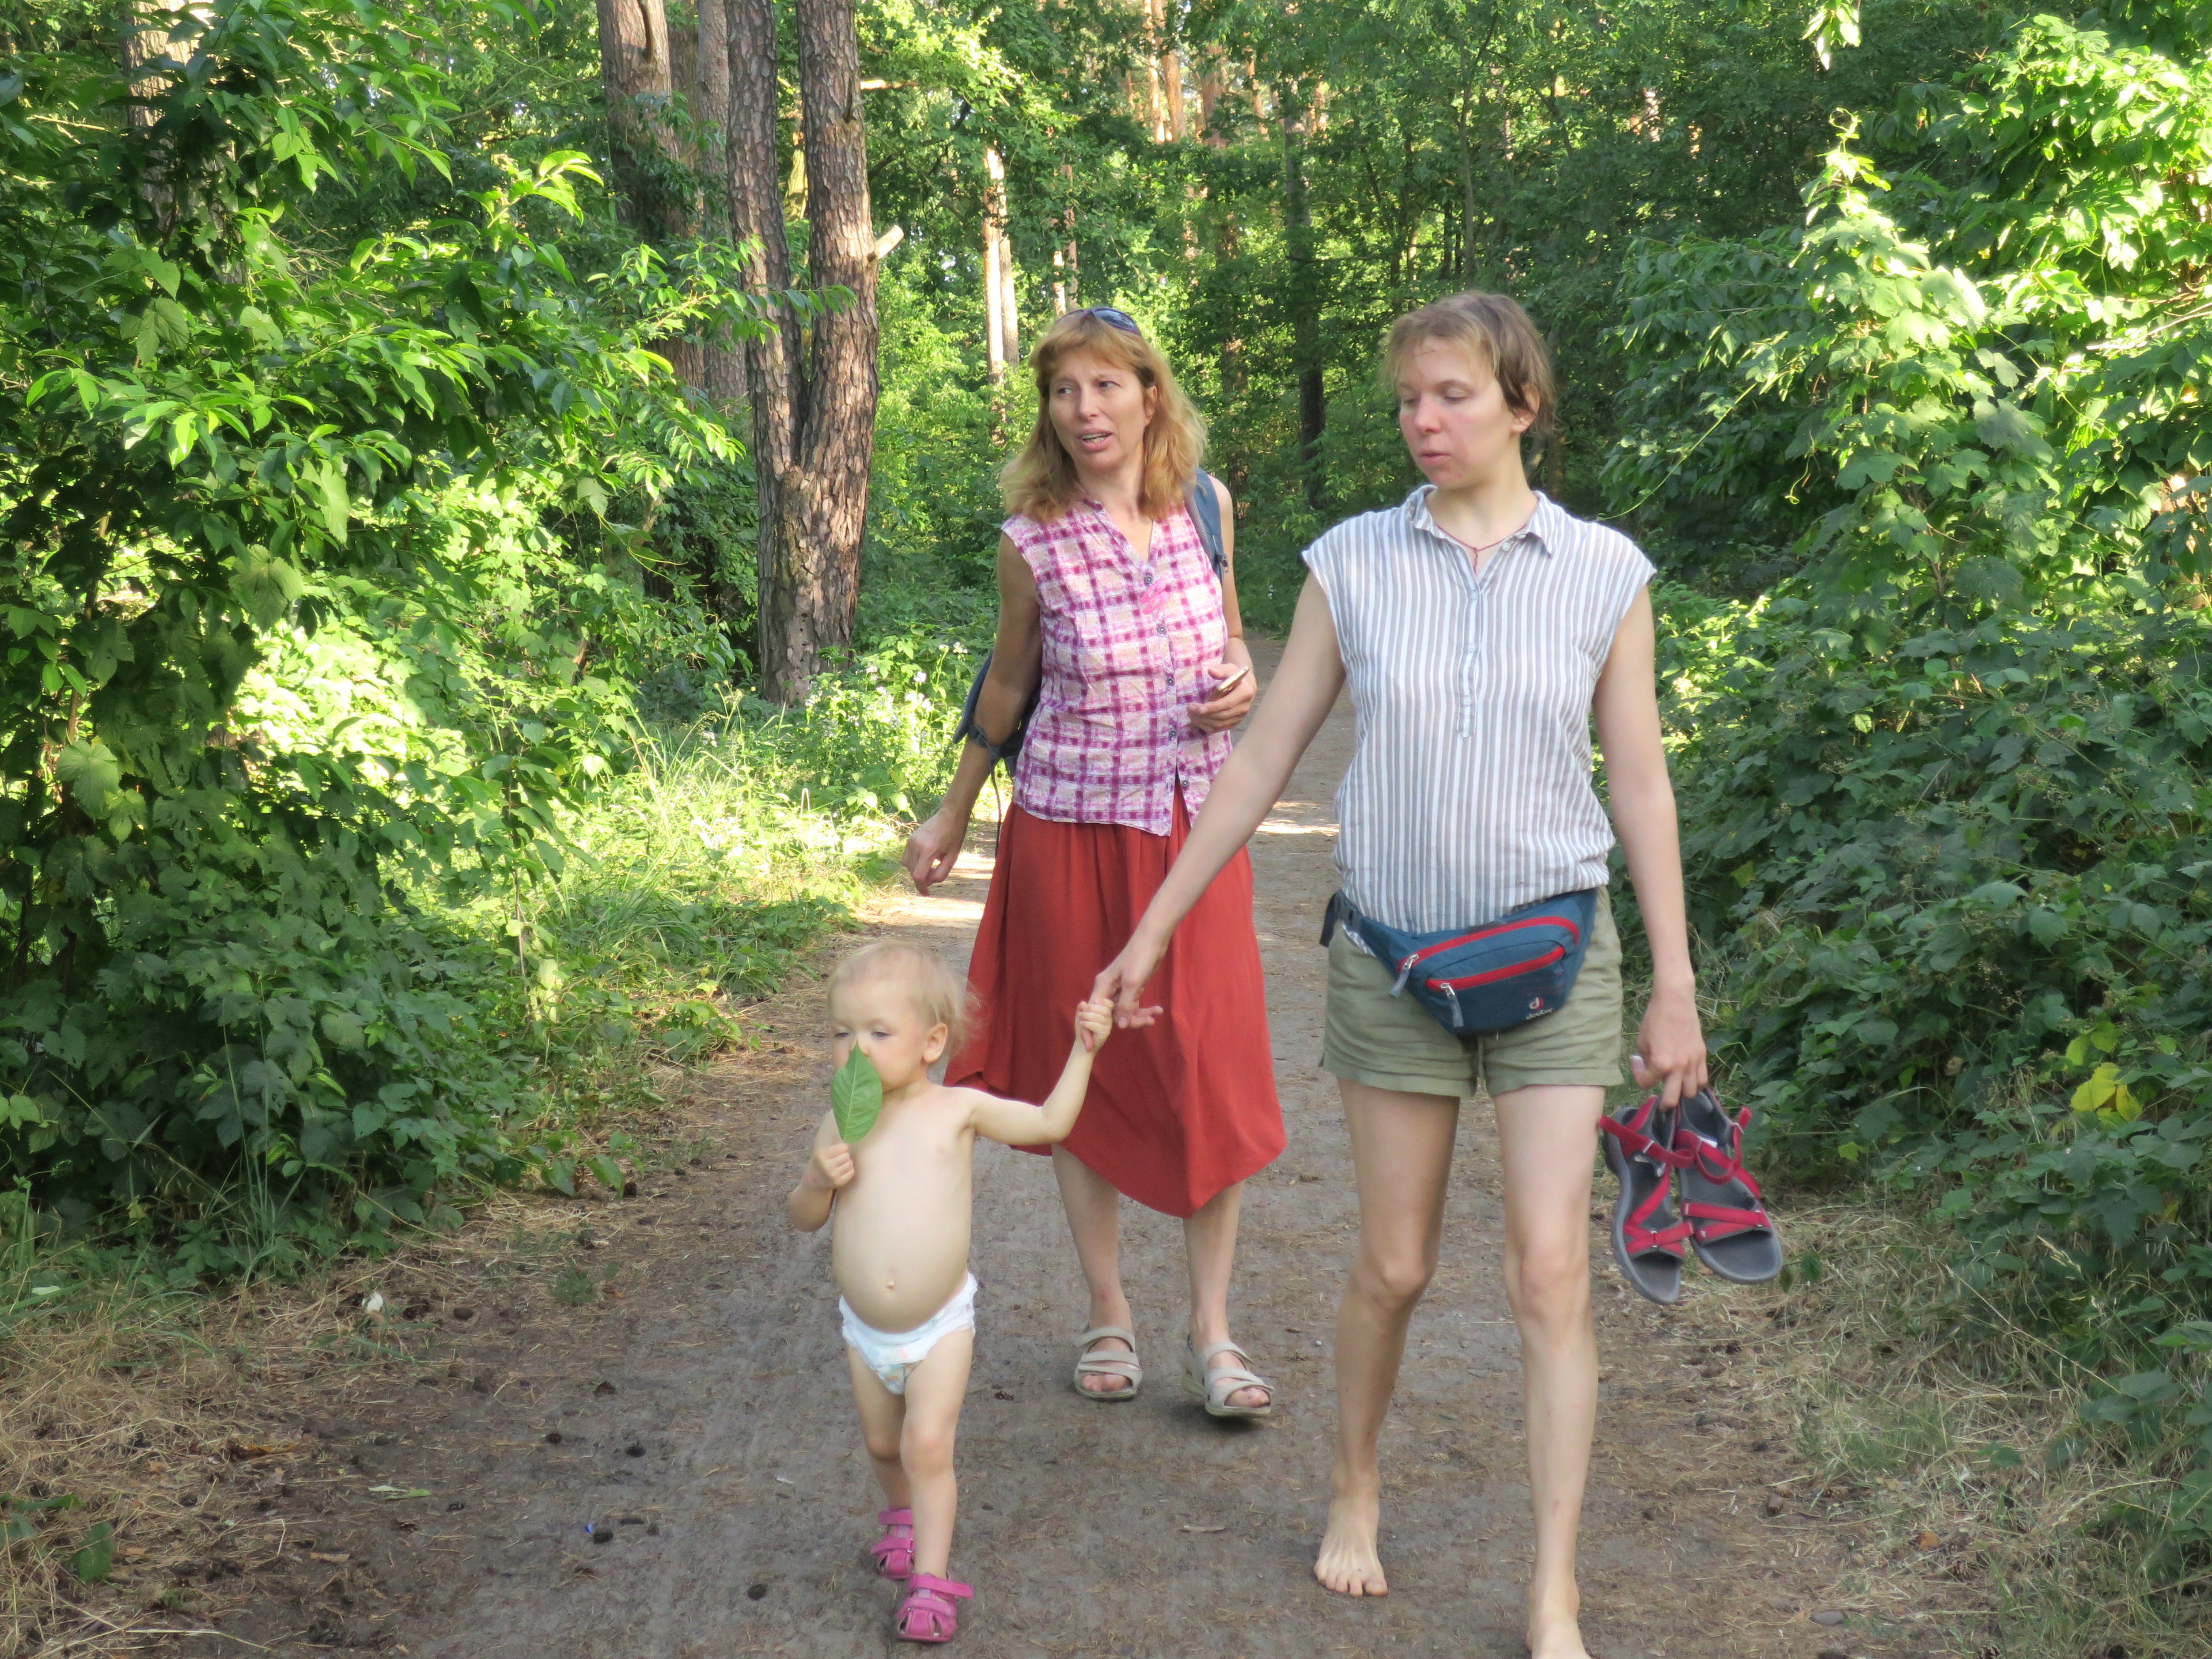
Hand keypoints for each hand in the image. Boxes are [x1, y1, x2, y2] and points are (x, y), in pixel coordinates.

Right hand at [807, 1140, 855, 1190]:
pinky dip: (849, 1170)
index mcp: (822, 1156)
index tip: (842, 1150)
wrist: (814, 1181)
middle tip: (841, 1158)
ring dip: (848, 1163)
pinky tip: (844, 1171)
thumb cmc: (821, 1163)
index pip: (842, 1148)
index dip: (844, 1148)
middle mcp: (827, 1166)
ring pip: (850, 1164)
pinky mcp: (839, 1182)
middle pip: (846, 1156)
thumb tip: (848, 1144)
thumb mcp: (822, 1153)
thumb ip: (834, 1147)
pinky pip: (851, 1172)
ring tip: (842, 1165)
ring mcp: (833, 1175)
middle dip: (845, 1156)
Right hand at [902, 807, 968, 894]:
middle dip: (922, 878)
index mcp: (928, 850)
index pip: (918, 876)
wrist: (950, 815)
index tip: (926, 893)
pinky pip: (906, 857)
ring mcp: (911, 841)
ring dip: (916, 870)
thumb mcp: (953, 857)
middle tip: (934, 874)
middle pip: (912, 872)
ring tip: (930, 865)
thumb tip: (929, 882)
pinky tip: (925, 858)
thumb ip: (941, 873)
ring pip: (907, 865)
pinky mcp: (909, 839)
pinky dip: (913, 862)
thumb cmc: (954, 836)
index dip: (921, 888)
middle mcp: (916, 845)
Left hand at [1073, 996, 1114, 1052]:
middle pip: (1105, 1010)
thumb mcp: (1081, 1015)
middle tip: (1082, 1012)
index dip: (1104, 1001)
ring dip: (1088, 1016)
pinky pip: (1098, 1026)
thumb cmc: (1083, 1028)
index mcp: (1104, 1013)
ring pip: (1101, 1018)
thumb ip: (1082, 1008)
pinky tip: (1083, 1024)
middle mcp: (1108, 1019)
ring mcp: (1108, 1027)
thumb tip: (1083, 1003)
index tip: (1094, 1001)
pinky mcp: (1105, 1033)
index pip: (1110, 1004)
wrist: (1081, 1044)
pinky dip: (1088, 1024)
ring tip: (1081, 1019)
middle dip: (1092, 1008)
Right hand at [1092, 931, 1166, 1028]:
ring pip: (1124, 1012)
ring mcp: (1120, 990)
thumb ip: (1125, 1005)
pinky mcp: (1132, 989)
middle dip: (1127, 1022)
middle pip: (1111, 1015)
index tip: (1093, 1045)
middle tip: (1146, 1022)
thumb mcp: (1132, 984)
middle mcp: (1109, 989)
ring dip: (1139, 1017)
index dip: (1092, 1029)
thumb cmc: (1139, 958)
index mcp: (1102, 986)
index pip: (1093, 1013)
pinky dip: (1144, 1010)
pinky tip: (1157, 1010)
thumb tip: (1120, 1026)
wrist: (1153, 941)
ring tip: (1153, 1017)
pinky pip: (1134, 1006)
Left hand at [1187, 659, 1256, 732]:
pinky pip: (1219, 729)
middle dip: (1204, 715)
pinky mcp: (1235, 723)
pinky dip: (1206, 726)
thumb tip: (1211, 671)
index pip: (1227, 704)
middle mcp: (1244, 707)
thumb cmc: (1234, 675)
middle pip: (1222, 716)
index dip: (1212, 707)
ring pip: (1220, 724)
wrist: (1245, 685)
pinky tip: (1196, 721)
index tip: (1198, 708)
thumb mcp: (1229, 668)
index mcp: (1245, 693)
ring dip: (1203, 721)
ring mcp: (1240, 717)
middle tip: (1190, 709)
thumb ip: (1220, 670)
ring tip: (1191, 714)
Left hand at [1630, 984, 1708, 1108]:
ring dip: (1681, 1092)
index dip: (1638, 1076)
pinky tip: (1687, 1077)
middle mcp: (1679, 1067)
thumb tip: (1650, 1070)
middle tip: (1660, 1099)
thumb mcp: (1642, 1041)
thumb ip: (1647, 1061)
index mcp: (1660, 1063)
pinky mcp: (1703, 1055)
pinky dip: (1695, 1083)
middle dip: (1663, 1102)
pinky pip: (1703, 1079)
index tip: (1637, 1064)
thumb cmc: (1654, 1018)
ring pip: (1691, 1092)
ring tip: (1675, 1086)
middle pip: (1673, 1099)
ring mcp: (1693, 1062)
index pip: (1646, 1083)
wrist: (1675, 1001)